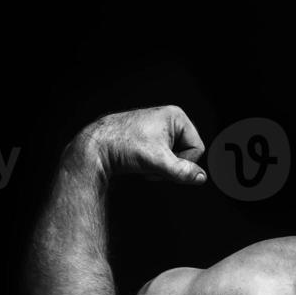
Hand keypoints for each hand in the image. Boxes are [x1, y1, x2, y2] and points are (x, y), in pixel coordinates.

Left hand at [78, 106, 206, 184]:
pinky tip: (139, 162)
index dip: (183, 162)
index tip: (163, 165)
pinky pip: (161, 155)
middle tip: (152, 165)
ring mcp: (157, 127)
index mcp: (176, 117)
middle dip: (170, 164)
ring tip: (143, 163)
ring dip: (161, 166)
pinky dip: (153, 163)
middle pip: (185, 152)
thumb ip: (183, 171)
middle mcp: (168, 118)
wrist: (94, 147)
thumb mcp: (158, 161)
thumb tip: (201, 177)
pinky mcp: (147, 136)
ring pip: (173, 156)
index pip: (197, 148)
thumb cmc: (123, 146)